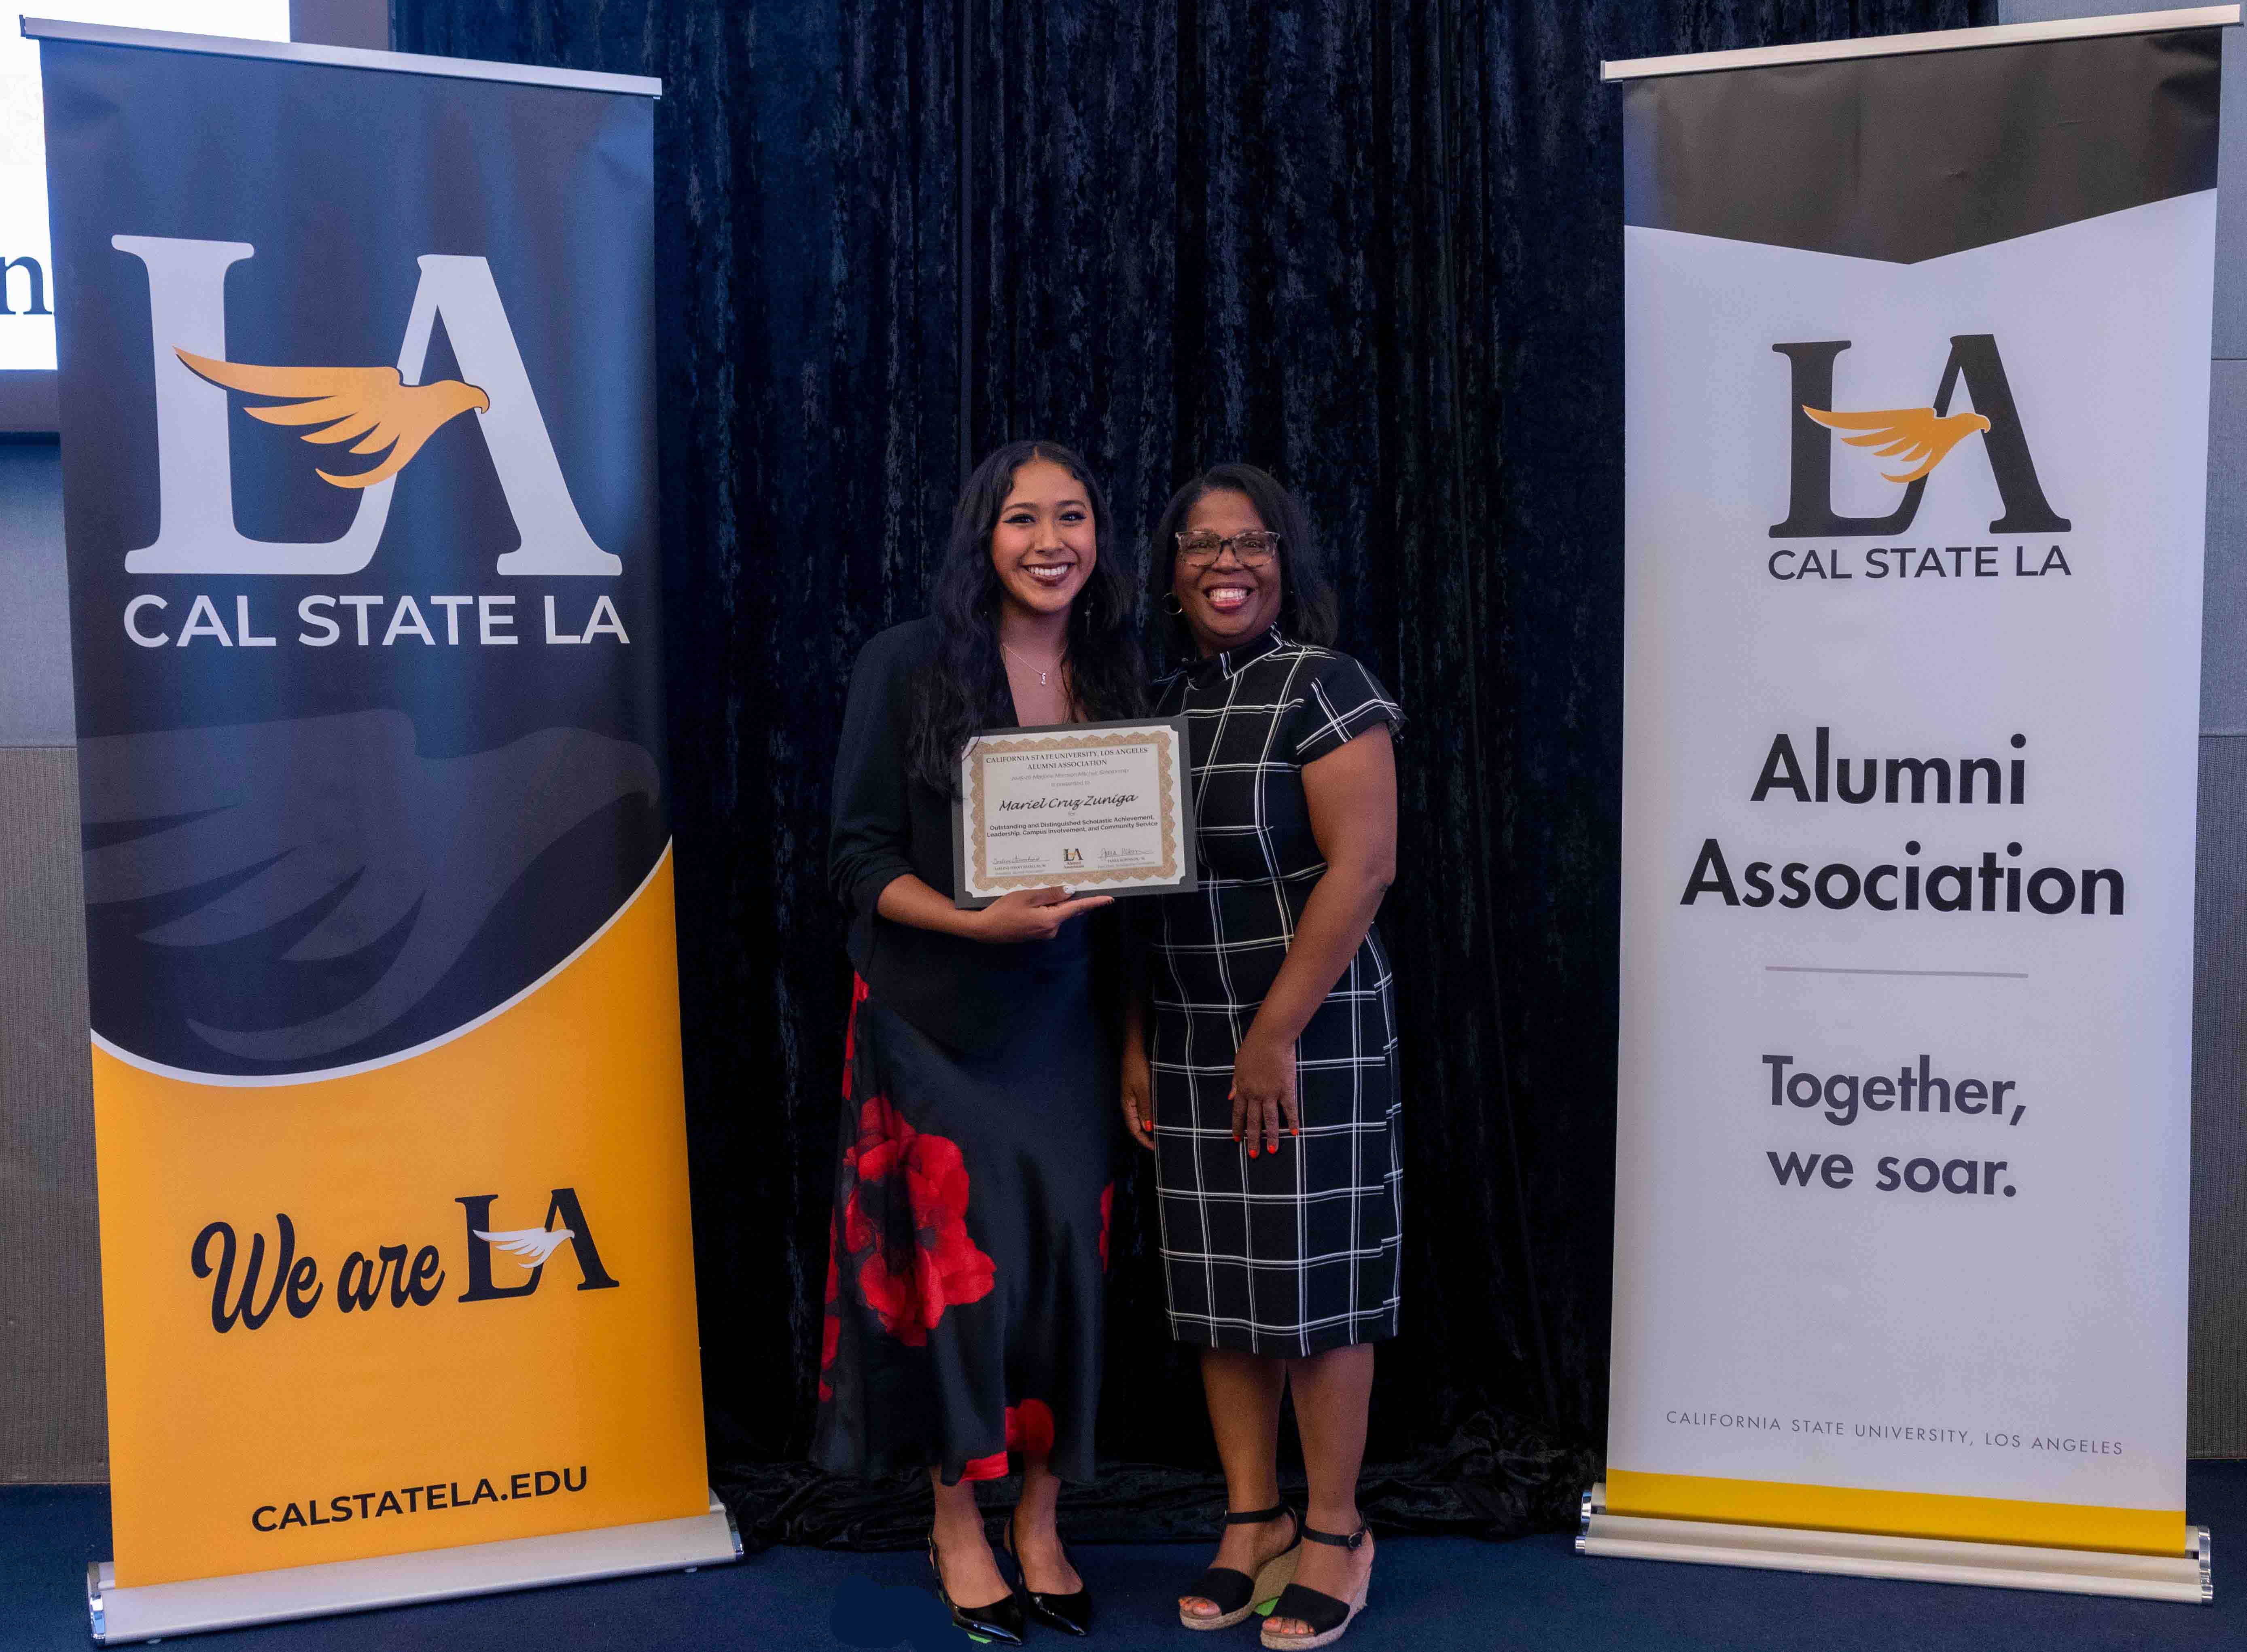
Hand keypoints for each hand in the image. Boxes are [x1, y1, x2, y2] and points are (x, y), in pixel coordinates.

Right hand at [969, 886, 1112, 942]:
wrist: (984, 928)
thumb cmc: (1003, 910)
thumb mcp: (1026, 896)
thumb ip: (1050, 894)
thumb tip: (1070, 891)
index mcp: (1050, 920)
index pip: (1077, 908)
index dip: (1094, 902)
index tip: (1109, 899)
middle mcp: (1050, 929)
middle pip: (1066, 909)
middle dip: (1067, 896)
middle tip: (1068, 880)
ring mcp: (1043, 933)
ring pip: (1055, 912)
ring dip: (1051, 901)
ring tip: (1035, 890)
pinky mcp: (1035, 933)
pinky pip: (1046, 917)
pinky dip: (1044, 908)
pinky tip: (1031, 901)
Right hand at [1121, 1037, 1154, 1149]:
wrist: (1135, 1049)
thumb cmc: (1137, 1067)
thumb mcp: (1143, 1089)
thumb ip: (1146, 1109)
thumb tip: (1149, 1128)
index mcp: (1127, 1105)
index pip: (1134, 1130)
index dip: (1145, 1141)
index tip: (1157, 1149)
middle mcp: (1130, 1103)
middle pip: (1138, 1125)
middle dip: (1150, 1136)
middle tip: (1164, 1143)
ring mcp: (1134, 1097)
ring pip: (1143, 1116)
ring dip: (1153, 1124)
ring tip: (1166, 1131)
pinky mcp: (1140, 1090)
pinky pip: (1146, 1107)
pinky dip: (1154, 1113)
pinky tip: (1163, 1114)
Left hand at [1230, 1031, 1298, 1157]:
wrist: (1270, 1037)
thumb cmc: (1253, 1048)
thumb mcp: (1238, 1066)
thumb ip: (1235, 1083)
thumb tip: (1230, 1098)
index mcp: (1243, 1088)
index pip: (1238, 1113)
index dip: (1238, 1127)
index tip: (1237, 1140)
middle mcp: (1256, 1094)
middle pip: (1254, 1121)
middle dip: (1253, 1139)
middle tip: (1253, 1155)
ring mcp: (1272, 1093)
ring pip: (1270, 1120)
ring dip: (1271, 1137)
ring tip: (1272, 1151)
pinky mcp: (1286, 1089)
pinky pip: (1290, 1109)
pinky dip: (1292, 1121)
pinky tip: (1294, 1133)